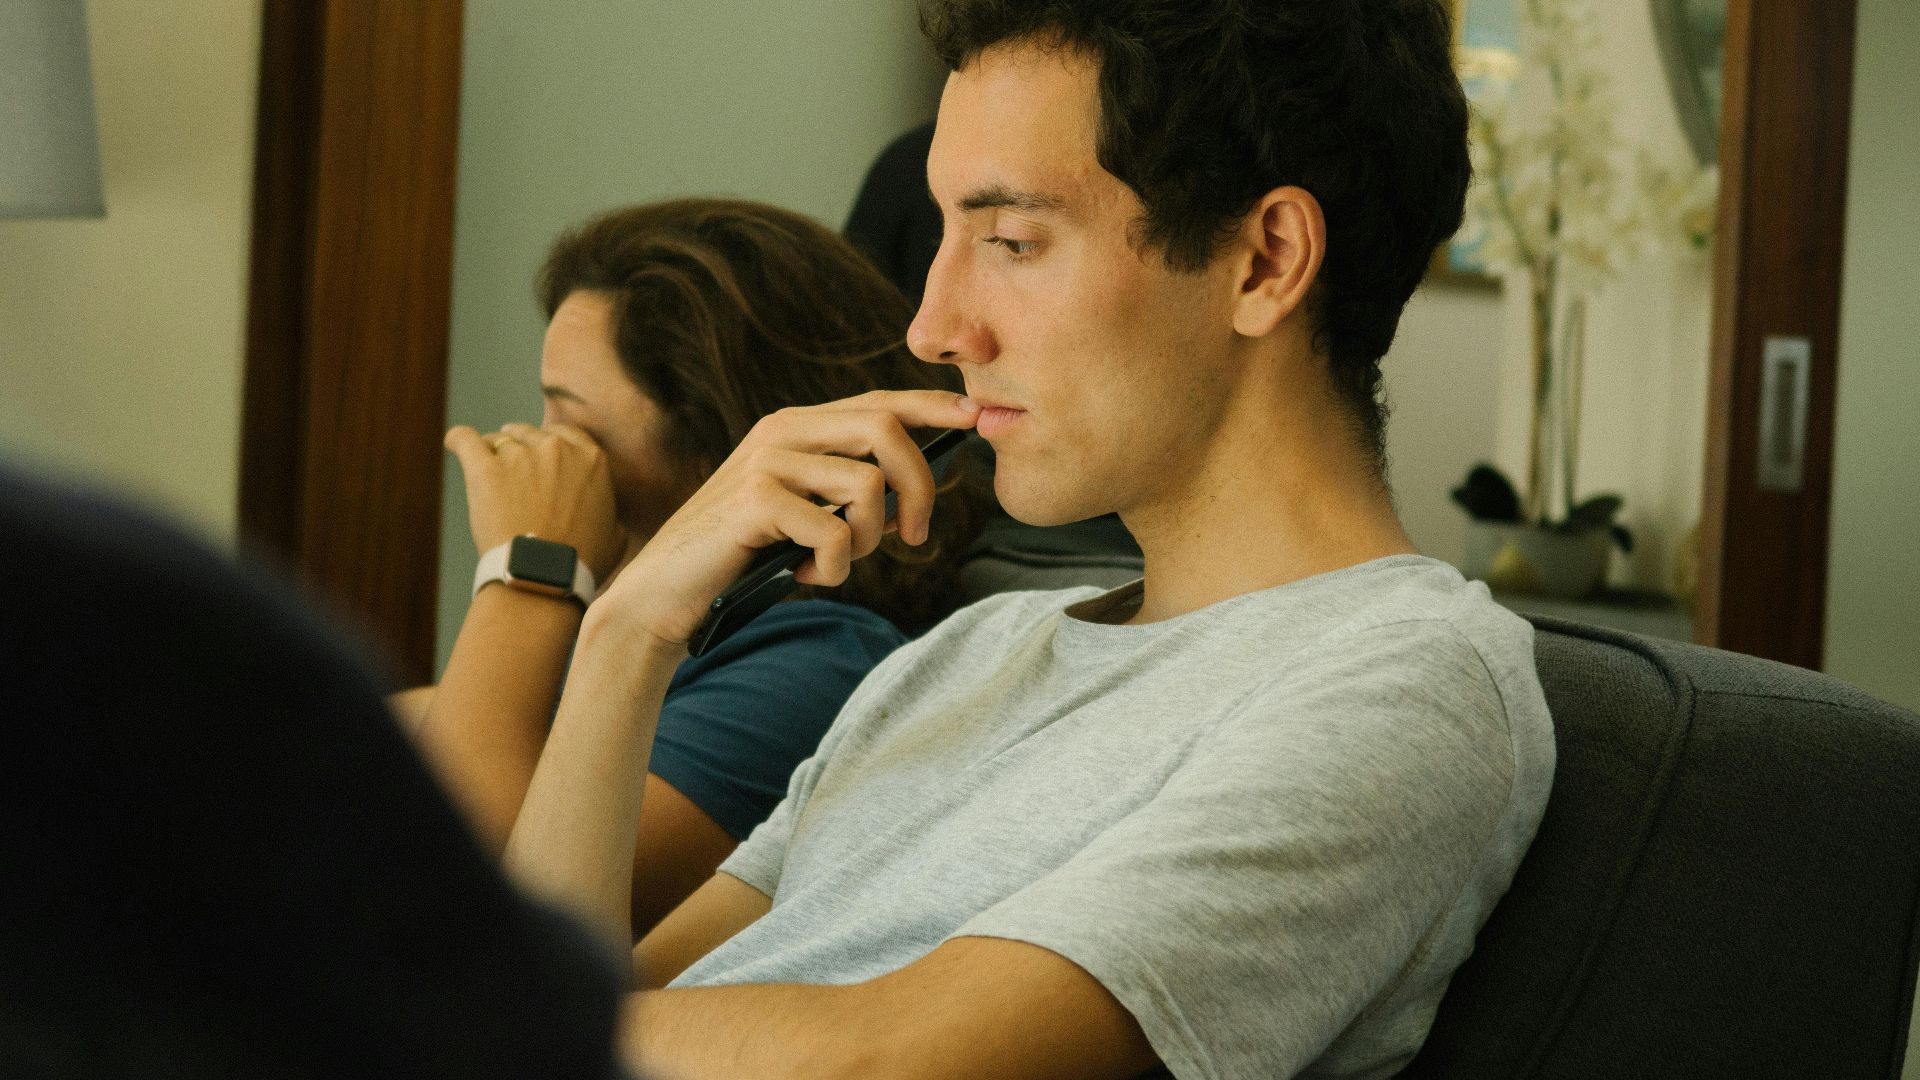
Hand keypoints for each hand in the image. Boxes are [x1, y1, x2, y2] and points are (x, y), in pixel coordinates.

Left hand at [445, 421, 627, 581]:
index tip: (542, 457)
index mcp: (591, 459)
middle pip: (530, 433)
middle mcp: (557, 448)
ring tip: (489, 476)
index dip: (551, 445)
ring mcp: (519, 455)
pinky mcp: (485, 468)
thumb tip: (609, 517)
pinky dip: (458, 440)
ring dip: (494, 454)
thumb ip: (610, 513)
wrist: (542, 576)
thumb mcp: (616, 536)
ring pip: (499, 439)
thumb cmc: (581, 564)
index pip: (566, 434)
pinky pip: (464, 439)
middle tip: (514, 470)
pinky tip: (454, 442)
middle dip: (521, 447)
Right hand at [596, 390, 979, 647]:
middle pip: (886, 431)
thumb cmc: (742, 557)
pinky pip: (834, 532)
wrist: (665, 594)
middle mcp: (782, 432)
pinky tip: (806, 575)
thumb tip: (911, 493)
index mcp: (796, 427)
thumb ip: (842, 490)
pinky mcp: (754, 501)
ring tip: (835, 562)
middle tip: (914, 538)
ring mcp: (766, 462)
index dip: (932, 408)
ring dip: (867, 541)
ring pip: (867, 487)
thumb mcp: (800, 512)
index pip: (878, 403)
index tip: (974, 420)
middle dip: (919, 487)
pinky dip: (834, 568)